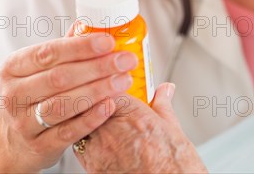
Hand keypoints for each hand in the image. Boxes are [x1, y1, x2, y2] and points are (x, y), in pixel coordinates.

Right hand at [0, 25, 137, 172]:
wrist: (16, 140)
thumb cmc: (37, 94)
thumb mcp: (43, 69)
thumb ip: (66, 48)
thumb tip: (90, 23)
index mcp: (15, 67)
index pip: (48, 53)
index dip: (81, 47)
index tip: (109, 42)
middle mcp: (15, 94)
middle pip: (59, 78)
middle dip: (98, 67)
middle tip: (126, 61)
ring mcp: (24, 123)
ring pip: (63, 105)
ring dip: (98, 91)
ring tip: (124, 81)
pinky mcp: (38, 146)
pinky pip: (67, 132)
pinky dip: (91, 118)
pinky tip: (111, 106)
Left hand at [75, 83, 206, 172]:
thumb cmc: (172, 161)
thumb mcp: (171, 125)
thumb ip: (162, 103)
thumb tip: (165, 90)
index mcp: (131, 112)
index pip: (110, 89)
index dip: (110, 87)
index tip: (115, 88)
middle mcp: (111, 128)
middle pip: (91, 105)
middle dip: (95, 103)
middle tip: (105, 105)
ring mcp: (99, 149)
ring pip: (81, 125)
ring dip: (87, 122)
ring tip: (103, 127)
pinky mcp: (93, 167)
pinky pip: (81, 149)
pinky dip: (87, 144)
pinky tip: (101, 146)